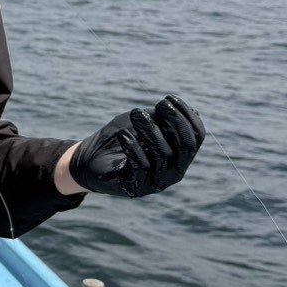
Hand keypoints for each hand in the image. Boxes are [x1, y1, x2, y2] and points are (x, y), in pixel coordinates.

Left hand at [67, 95, 204, 198]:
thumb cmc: (121, 137)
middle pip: (186, 146)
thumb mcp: (144, 123)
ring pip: (164, 154)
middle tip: (161, 104)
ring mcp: (157, 182)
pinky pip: (142, 167)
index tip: (170, 98)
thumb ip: (164, 119)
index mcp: (180, 155)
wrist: (89, 159)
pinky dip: (133, 148)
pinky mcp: (137, 187)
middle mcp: (174, 171)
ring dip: (151, 129)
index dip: (188, 116)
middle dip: (176, 121)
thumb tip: (191, 111)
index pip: (197, 137)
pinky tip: (123, 135)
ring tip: (136, 113)